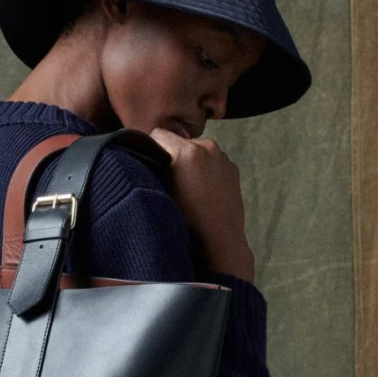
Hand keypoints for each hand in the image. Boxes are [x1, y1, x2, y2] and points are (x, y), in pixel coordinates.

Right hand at [150, 127, 255, 280]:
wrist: (220, 242)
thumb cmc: (187, 223)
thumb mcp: (162, 193)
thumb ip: (153, 169)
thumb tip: (145, 157)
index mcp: (187, 152)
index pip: (158, 134)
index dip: (151, 149)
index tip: (152, 166)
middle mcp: (207, 147)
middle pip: (179, 141)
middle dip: (173, 155)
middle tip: (172, 181)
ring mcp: (223, 156)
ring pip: (196, 150)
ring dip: (191, 162)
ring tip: (190, 189)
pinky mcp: (232, 167)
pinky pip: (212, 160)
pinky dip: (206, 170)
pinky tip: (205, 191)